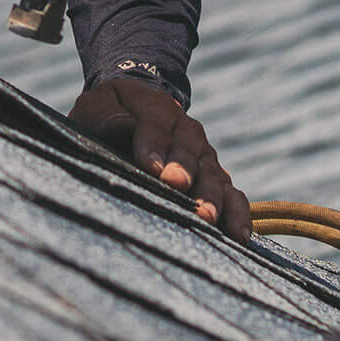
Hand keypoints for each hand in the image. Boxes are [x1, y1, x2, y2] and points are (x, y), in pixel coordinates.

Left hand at [69, 78, 250, 242]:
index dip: (153, 145)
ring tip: (208, 219)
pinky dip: (238, 213)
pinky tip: (239, 236)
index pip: (155, 125)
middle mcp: (187, 132)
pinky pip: (232, 196)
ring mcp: (204, 157)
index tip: (151, 167)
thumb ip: (110, 117)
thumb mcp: (100, 105)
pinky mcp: (215, 180)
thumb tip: (120, 127)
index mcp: (157, 109)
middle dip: (185, 170)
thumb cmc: (111, 113)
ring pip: (214, 176)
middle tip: (178, 187)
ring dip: (212, 198)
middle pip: (190, 152)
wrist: (135, 110)